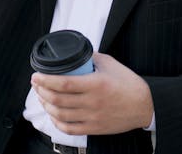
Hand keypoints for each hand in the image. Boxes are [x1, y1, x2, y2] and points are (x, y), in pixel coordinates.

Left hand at [31, 53, 153, 135]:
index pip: (64, 83)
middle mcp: (92, 102)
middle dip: (41, 91)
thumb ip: (92, 57)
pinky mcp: (94, 128)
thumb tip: (76, 52)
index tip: (36, 76)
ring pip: (60, 114)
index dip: (46, 80)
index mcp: (96, 84)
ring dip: (47, 105)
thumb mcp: (111, 64)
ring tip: (42, 97)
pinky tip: (53, 114)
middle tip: (36, 84)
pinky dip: (57, 122)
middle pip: (58, 99)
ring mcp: (92, 117)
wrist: (145, 106)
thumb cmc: (129, 85)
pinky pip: (69, 129)